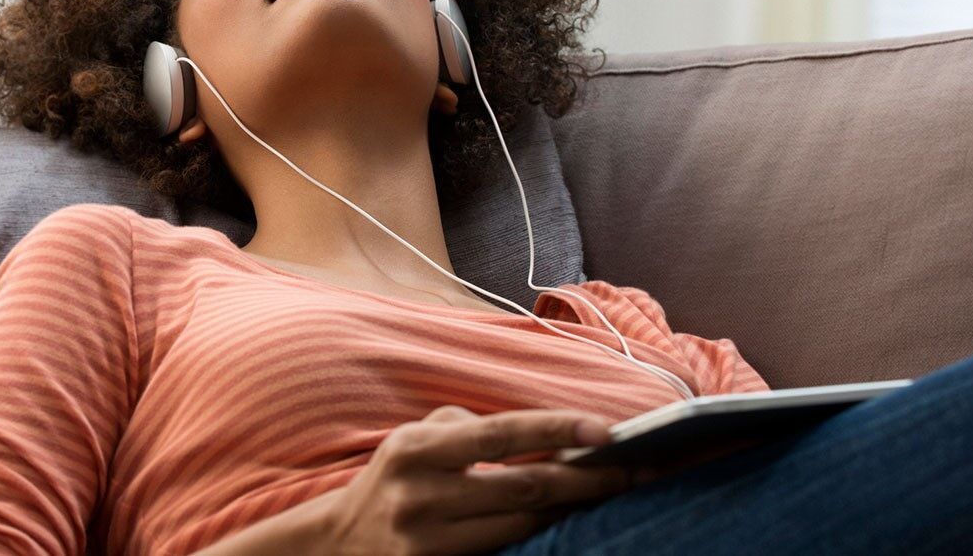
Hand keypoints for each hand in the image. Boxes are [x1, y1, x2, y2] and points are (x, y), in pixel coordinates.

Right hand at [314, 405, 646, 554]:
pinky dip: (541, 538)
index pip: (500, 434)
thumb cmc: (393, 480)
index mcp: (417, 449)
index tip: (605, 430)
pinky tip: (569, 523)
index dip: (555, 429)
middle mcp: (421, 495)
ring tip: (609, 492)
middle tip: (633, 470)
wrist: (339, 544)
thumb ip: (469, 430)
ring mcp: (429, 541)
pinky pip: (505, 554)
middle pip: (523, 488)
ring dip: (572, 510)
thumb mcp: (415, 441)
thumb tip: (545, 435)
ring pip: (522, 526)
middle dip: (585, 479)